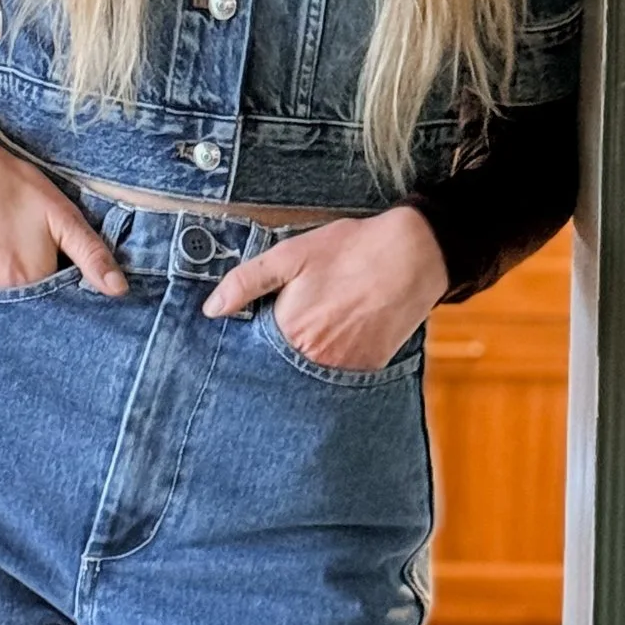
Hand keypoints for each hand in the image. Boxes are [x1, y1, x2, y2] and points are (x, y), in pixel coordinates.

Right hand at [0, 119, 126, 294]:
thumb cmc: (11, 185)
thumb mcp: (61, 214)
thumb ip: (91, 254)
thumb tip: (119, 291)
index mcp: (33, 281)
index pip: (54, 307)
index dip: (55, 288)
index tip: (48, 265)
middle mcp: (0, 295)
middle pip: (22, 310)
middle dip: (28, 293)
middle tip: (18, 252)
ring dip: (1, 288)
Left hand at [203, 205, 446, 368]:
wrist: (414, 255)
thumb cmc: (350, 250)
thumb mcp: (290, 255)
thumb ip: (246, 282)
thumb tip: (211, 310)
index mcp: (289, 331)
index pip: (255, 349)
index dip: (257, 334)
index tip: (266, 319)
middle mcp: (314, 359)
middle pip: (282, 364)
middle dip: (282, 347)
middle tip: (303, 316)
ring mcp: (344, 369)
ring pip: (311, 372)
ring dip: (309, 355)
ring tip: (323, 322)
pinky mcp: (369, 369)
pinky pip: (342, 374)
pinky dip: (337, 357)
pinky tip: (343, 331)